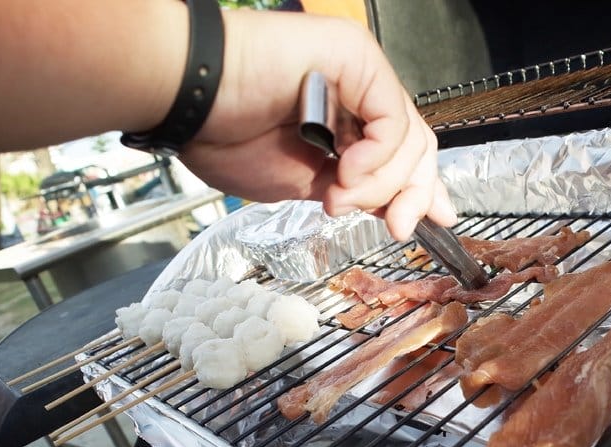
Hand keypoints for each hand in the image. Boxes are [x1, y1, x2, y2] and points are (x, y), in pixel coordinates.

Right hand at [178, 10, 456, 240]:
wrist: (188, 102)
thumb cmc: (225, 136)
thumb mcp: (304, 183)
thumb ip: (355, 193)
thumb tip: (397, 212)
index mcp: (348, 119)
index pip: (404, 154)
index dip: (419, 192)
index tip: (422, 224)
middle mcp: (359, 91)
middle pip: (417, 146)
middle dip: (410, 195)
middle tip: (393, 225)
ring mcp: (360, 72)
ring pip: (409, 138)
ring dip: (379, 184)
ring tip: (338, 196)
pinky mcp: (354, 58)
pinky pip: (391, 118)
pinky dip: (376, 156)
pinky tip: (345, 171)